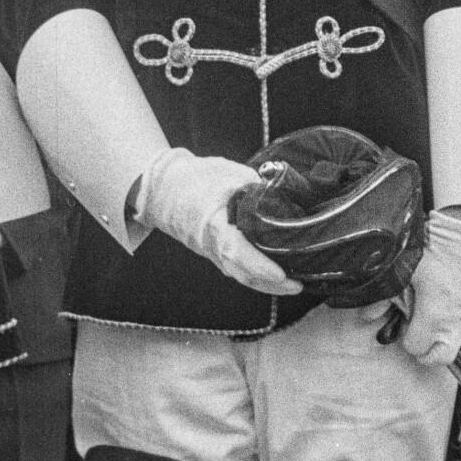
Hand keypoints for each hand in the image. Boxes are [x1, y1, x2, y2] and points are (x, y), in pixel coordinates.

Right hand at [136, 147, 300, 295]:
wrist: (164, 188)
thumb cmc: (195, 179)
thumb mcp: (229, 174)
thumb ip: (257, 188)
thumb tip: (286, 195)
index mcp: (213, 222)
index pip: (236, 249)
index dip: (259, 265)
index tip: (280, 274)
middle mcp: (211, 244)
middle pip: (241, 272)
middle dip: (270, 284)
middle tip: (297, 285)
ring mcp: (212, 251)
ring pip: (239, 274)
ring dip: (266, 285)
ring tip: (293, 286)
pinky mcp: (215, 253)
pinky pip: (236, 270)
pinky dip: (256, 276)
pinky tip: (274, 277)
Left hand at [400, 205, 460, 363]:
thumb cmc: (436, 249)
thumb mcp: (404, 271)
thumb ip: (386, 297)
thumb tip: (369, 315)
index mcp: (433, 317)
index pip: (416, 349)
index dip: (407, 339)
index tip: (406, 326)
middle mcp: (456, 322)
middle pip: (442, 358)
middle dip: (429, 353)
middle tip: (421, 337)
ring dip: (448, 337)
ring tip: (439, 320)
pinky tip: (453, 304)